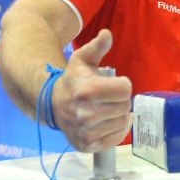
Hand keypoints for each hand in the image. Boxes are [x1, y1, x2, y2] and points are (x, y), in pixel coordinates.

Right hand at [52, 29, 132, 151]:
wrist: (54, 104)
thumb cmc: (74, 80)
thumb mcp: (83, 59)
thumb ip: (97, 46)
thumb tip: (107, 34)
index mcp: (87, 90)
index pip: (125, 90)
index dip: (123, 85)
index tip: (114, 83)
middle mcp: (85, 114)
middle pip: (125, 106)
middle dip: (120, 99)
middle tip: (109, 97)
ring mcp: (86, 132)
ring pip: (122, 122)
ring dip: (119, 115)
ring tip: (107, 108)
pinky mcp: (88, 145)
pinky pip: (117, 139)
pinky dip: (117, 130)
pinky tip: (109, 122)